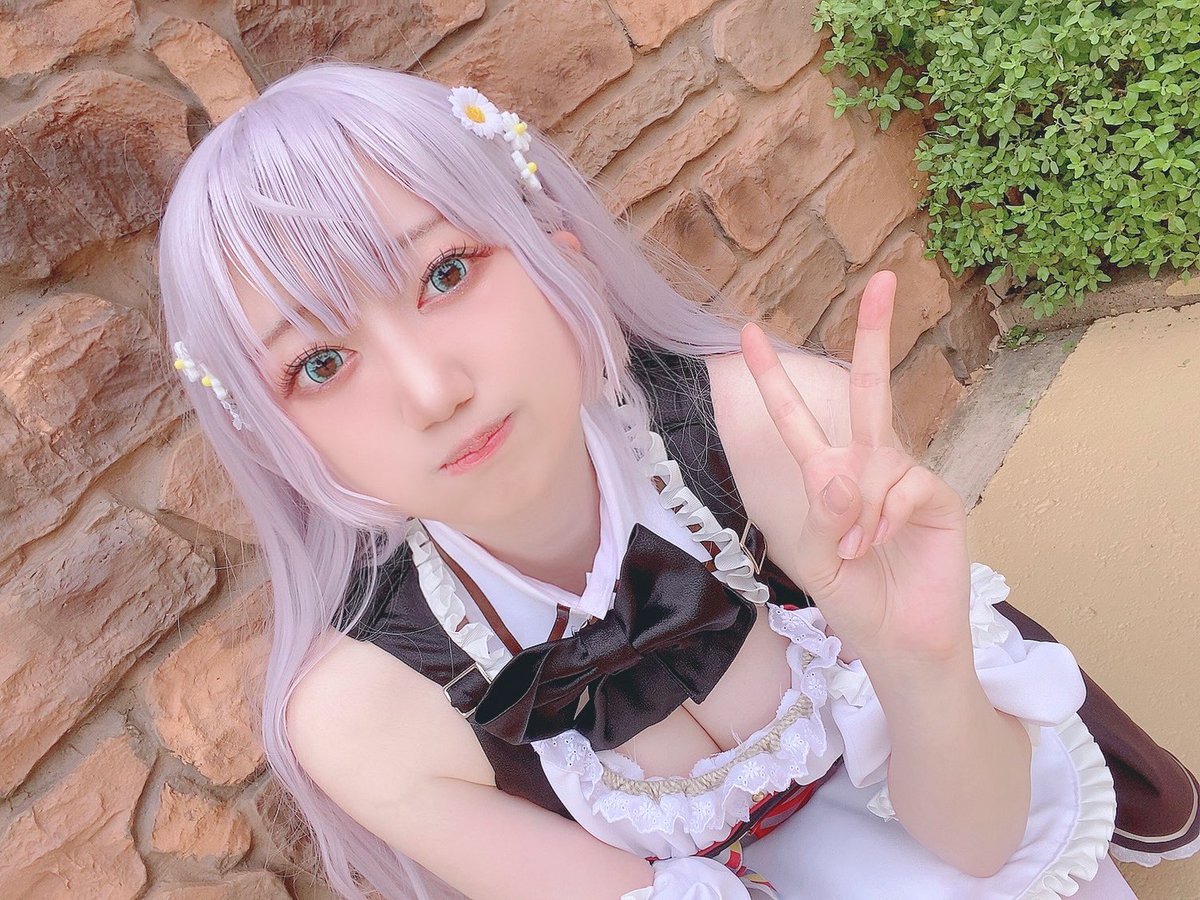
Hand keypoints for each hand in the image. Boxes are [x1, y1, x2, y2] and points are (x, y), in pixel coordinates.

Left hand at [740, 271, 970, 664]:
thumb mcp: (817, 560)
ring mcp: (905, 478)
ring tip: (859, 551)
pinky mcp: (937, 497)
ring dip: (860, 510)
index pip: (796, 419)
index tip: (749, 332)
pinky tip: (882, 545)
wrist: (899, 640)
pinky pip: (905, 487)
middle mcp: (867, 465)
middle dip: (875, 334)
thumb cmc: (853, 598)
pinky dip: (885, 518)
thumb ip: (821, 519)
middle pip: (868, 389)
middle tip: (885, 277)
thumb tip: (840, 475)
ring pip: (878, 456)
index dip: (772, 378)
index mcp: (827, 475)